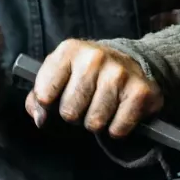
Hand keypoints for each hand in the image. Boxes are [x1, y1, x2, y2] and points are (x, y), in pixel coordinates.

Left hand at [25, 39, 163, 137]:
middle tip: (85, 103)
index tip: (56, 100)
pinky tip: (119, 113)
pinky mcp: (140, 91)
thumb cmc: (88, 73)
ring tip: (102, 106)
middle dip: (75, 115)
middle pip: (70, 112)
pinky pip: (117, 129)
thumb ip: (38, 96)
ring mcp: (120, 73)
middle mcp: (95, 57)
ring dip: (97, 122)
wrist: (132, 61)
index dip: (48, 105)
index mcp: (70, 50)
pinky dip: (117, 128)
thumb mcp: (59, 74)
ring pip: (94, 122)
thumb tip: (40, 118)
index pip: (44, 94)